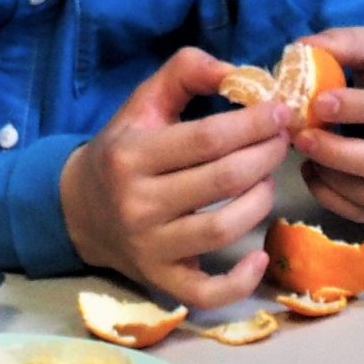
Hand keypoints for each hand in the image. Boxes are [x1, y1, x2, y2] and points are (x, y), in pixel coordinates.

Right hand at [61, 47, 292, 308]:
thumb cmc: (123, 153)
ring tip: (268, 180)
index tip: (282, 112)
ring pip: (223, 230)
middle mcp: (138, 203)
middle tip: (283, 141)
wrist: (79, 211)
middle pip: (222, 181)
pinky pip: (208, 293)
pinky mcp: (162, 281)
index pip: (206, 139)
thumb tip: (237, 71)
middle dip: (265, 157)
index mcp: (131, 156)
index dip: (253, 124)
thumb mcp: (143, 105)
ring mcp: (150, 247)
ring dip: (260, 203)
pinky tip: (260, 257)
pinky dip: (241, 281)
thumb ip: (185, 73)